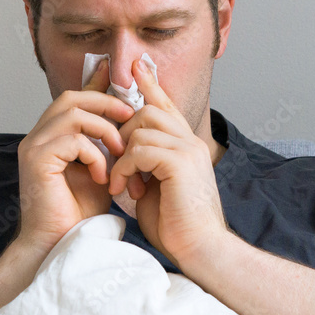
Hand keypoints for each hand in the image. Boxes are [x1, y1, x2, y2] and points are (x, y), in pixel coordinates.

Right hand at [14, 59, 134, 252]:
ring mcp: (34, 147)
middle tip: (130, 114)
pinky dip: (95, 156)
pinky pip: (73, 142)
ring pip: (73, 115)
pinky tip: (103, 177)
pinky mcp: (37, 161)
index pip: (72, 99)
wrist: (61, 243)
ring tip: (120, 154)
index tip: (118, 75)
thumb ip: (106, 144)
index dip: (96, 84)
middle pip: (70, 98)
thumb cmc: (80, 212)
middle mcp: (38, 137)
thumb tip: (126, 120)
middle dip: (105, 102)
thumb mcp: (101, 168)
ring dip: (104, 131)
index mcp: (51, 136)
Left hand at [108, 59, 228, 267]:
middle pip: (147, 111)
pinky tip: (125, 190)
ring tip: (122, 185)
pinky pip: (141, 148)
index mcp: (185, 146)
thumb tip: (128, 156)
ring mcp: (188, 150)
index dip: (150, 84)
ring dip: (122, 156)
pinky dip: (125, 168)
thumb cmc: (176, 227)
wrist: (199, 249)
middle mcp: (190, 142)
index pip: (166, 105)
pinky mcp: (180, 163)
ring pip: (141, 127)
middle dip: (122, 133)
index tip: (135, 65)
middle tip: (115, 166)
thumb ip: (146, 165)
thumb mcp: (155, 187)